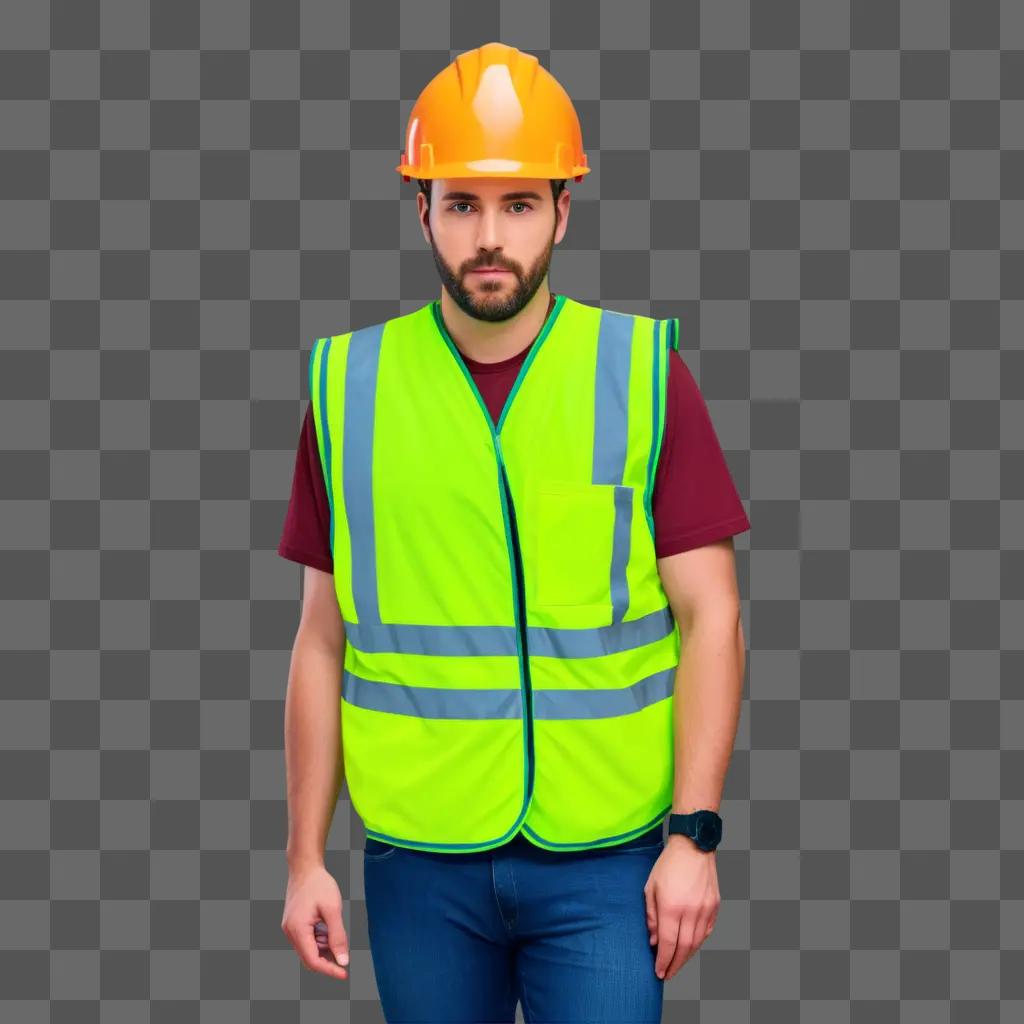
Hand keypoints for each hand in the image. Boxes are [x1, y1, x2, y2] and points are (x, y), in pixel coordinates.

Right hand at [281, 862, 349, 980]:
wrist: (305, 867)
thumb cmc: (319, 885)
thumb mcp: (333, 909)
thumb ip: (338, 936)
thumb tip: (343, 960)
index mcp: (297, 930)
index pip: (313, 960)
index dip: (329, 969)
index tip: (344, 973)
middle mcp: (290, 932)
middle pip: (309, 957)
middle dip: (327, 961)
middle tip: (345, 962)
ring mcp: (290, 928)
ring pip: (308, 949)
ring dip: (324, 949)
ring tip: (336, 936)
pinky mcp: (293, 923)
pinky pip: (306, 939)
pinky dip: (319, 940)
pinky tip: (328, 930)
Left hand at [643, 834, 719, 980]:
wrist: (693, 846)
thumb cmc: (668, 864)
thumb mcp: (651, 887)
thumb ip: (651, 916)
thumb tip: (653, 940)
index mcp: (671, 907)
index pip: (667, 943)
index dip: (663, 961)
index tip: (659, 972)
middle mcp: (690, 911)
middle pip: (684, 948)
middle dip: (675, 965)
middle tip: (668, 974)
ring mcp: (705, 909)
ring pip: (697, 942)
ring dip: (687, 956)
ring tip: (677, 963)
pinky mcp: (715, 906)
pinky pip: (707, 931)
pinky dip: (698, 942)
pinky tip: (690, 946)